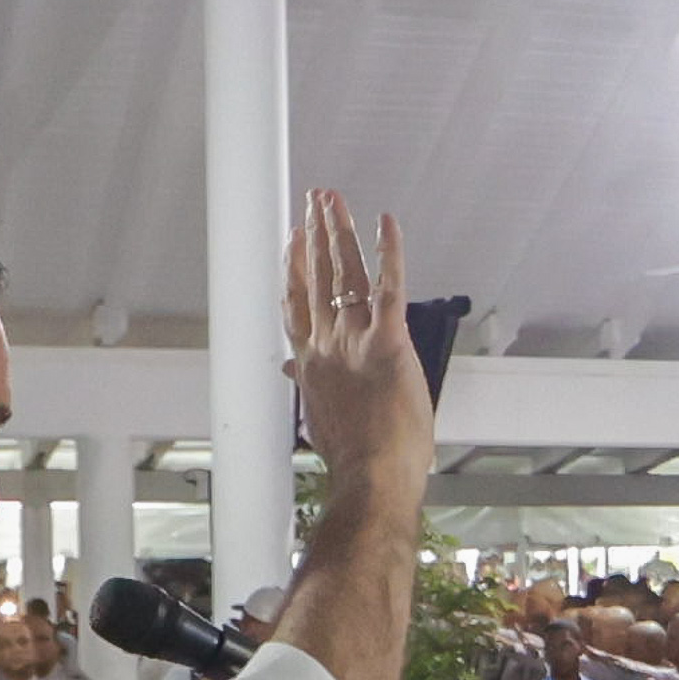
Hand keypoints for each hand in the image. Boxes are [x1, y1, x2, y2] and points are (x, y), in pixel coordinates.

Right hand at [281, 191, 432, 499]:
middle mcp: (327, 346)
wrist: (371, 479)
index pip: (298, 305)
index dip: (295, 269)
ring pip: (345, 275)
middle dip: (315, 235)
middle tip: (313, 201)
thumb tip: (290, 371)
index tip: (292, 241)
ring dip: (339, 232)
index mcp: (312, 364)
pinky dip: (388, 253)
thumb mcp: (320, 419)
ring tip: (332, 200)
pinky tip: (386, 222)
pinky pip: (388, 288)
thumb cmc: (354, 460)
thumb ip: (308, 387)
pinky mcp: (387, 345)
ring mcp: (354, 343)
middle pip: (318, 278)